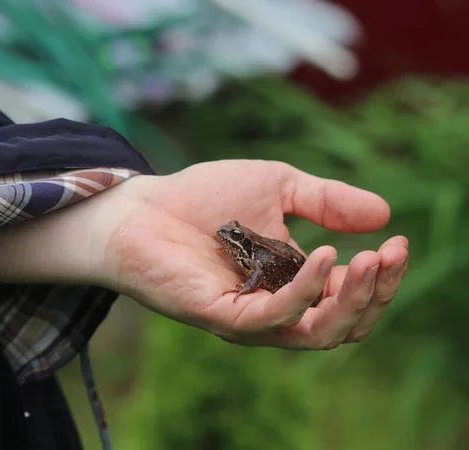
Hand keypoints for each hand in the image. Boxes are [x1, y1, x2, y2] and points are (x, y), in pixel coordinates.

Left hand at [102, 160, 408, 349]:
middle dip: (375, 294)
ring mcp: (249, 318)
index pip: (348, 297)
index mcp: (291, 282)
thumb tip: (384, 213)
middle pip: (342, 326)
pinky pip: (274, 319)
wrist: (141, 206)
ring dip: (352, 301)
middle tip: (390, 254)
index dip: (381, 276)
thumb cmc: (203, 197)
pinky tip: (325, 256)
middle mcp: (275, 308)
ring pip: (317, 334)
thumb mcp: (277, 187)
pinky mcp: (222, 317)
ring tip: (368, 262)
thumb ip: (325, 202)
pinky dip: (306, 292)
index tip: (398, 241)